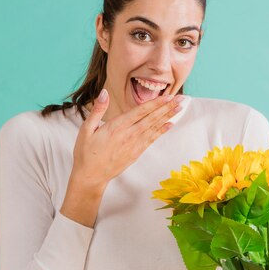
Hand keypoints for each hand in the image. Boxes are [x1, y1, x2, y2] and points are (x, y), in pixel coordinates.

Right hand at [71, 89, 185, 191]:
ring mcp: (134, 146)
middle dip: (167, 108)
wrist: (90, 177)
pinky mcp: (136, 153)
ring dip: (168, 117)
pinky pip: (151, 140)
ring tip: (180, 108)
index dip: (156, 103)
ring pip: (154, 128)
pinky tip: (169, 124)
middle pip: (152, 119)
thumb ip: (97, 110)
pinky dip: (161, 131)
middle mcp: (128, 135)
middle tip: (182, 99)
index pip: (140, 111)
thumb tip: (104, 92)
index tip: (168, 96)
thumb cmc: (86, 152)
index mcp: (116, 127)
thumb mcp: (86, 129)